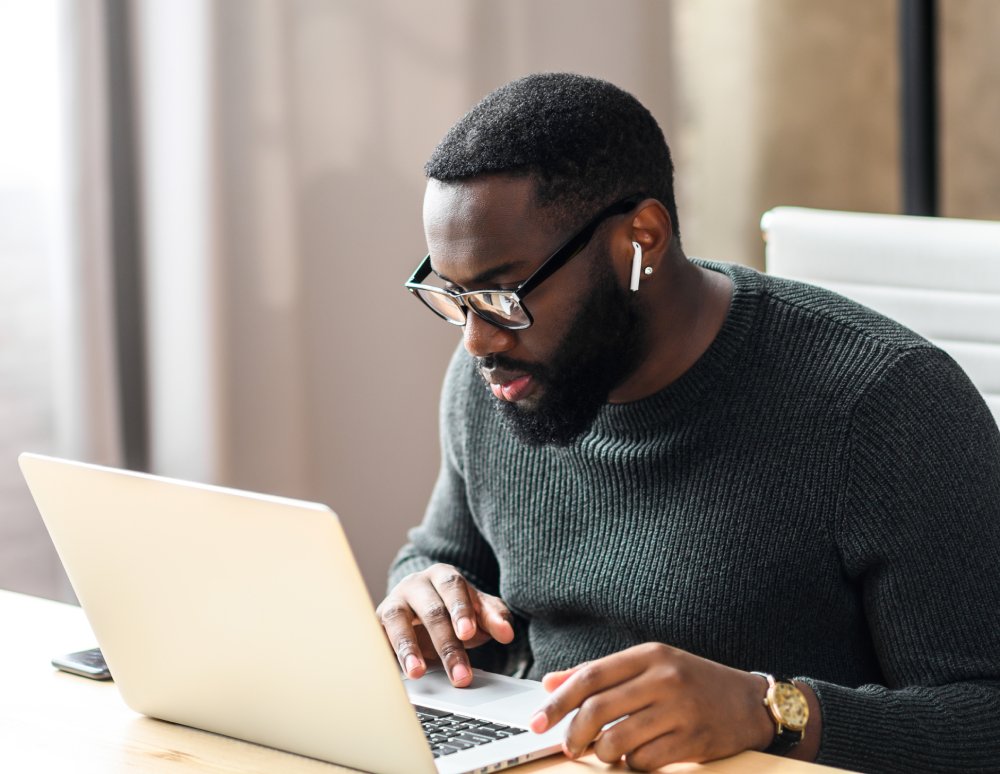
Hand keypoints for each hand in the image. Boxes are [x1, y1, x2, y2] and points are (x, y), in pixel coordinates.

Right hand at [376, 563, 513, 686]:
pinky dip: (384, 653)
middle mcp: (415, 585)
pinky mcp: (376, 623)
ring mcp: (393, 602)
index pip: (452, 587)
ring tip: (418, 672)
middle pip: (430, 610)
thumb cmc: (452, 607)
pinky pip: (376, 637)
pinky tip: (393, 672)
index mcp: (443, 576)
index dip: (460, 609)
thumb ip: (494, 618)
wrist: (419, 604)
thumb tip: (507, 633)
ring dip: (407, 648)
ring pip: (396, 620)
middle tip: (461, 675)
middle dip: (446, 645)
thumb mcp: (477, 610)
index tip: (468, 633)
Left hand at [530, 643, 775, 770]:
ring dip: (602, 753)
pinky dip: (633, 764)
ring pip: (618, 740)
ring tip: (606, 751)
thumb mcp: (650, 665)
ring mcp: (680, 710)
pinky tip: (638, 757)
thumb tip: (551, 683)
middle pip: (598, 709)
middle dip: (573, 733)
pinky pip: (645, 761)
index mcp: (649, 655)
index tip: (537, 720)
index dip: (558, 702)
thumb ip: (602, 673)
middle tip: (567, 745)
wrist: (751, 703)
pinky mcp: (694, 741)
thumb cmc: (693, 682)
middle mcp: (664, 678)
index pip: (590, 676)